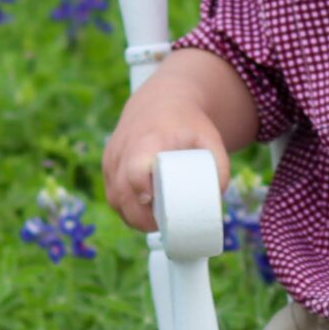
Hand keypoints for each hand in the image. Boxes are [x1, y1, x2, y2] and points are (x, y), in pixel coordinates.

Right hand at [101, 97, 230, 234]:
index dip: (141, 188)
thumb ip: (220, 167)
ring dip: (130, 216)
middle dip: (139, 217)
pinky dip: (123, 208)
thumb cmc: (188, 124)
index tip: (154, 202)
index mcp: (149, 140)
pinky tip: (137, 218)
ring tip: (153, 225)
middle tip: (161, 227)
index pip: (136, 168)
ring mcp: (113, 157)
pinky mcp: (108, 163)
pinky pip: (111, 192)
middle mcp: (125, 148)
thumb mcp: (210, 139)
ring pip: (113, 196)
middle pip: (122, 191)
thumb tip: (218, 200)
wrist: (161, 102)